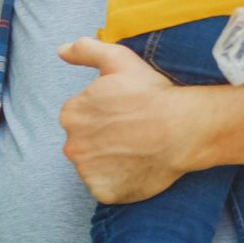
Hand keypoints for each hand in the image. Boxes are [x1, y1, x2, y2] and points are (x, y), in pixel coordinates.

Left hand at [57, 37, 195, 202]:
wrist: (183, 128)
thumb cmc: (151, 92)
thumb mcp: (117, 59)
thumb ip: (84, 50)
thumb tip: (60, 51)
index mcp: (70, 114)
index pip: (79, 117)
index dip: (102, 114)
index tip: (123, 112)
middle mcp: (72, 145)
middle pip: (83, 142)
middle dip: (102, 138)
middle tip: (131, 132)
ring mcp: (87, 172)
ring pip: (93, 165)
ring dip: (108, 160)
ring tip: (135, 149)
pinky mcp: (103, 192)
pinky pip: (105, 187)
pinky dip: (117, 181)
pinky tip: (135, 166)